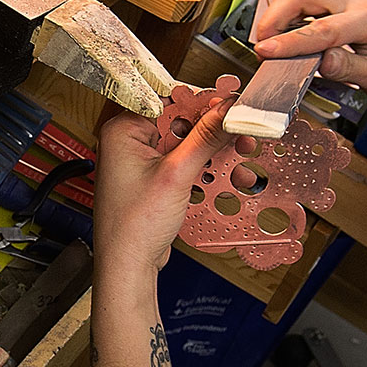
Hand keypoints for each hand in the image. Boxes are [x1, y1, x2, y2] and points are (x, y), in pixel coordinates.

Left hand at [91, 100, 242, 279]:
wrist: (128, 266)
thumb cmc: (133, 226)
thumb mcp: (176, 174)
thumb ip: (205, 138)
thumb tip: (227, 110)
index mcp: (124, 130)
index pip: (170, 100)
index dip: (204, 102)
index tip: (232, 104)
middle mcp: (130, 141)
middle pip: (181, 121)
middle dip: (213, 129)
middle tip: (242, 130)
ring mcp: (143, 161)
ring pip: (186, 142)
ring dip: (214, 149)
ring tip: (241, 152)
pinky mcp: (155, 179)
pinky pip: (184, 162)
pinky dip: (205, 165)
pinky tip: (227, 170)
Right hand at [252, 0, 366, 98]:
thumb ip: (351, 70)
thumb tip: (321, 62)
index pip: (323, 29)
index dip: (291, 41)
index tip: (266, 52)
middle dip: (274, 17)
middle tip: (261, 46)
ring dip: (278, 15)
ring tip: (268, 43)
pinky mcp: (338, 1)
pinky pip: (306, 2)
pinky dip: (288, 17)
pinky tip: (283, 37)